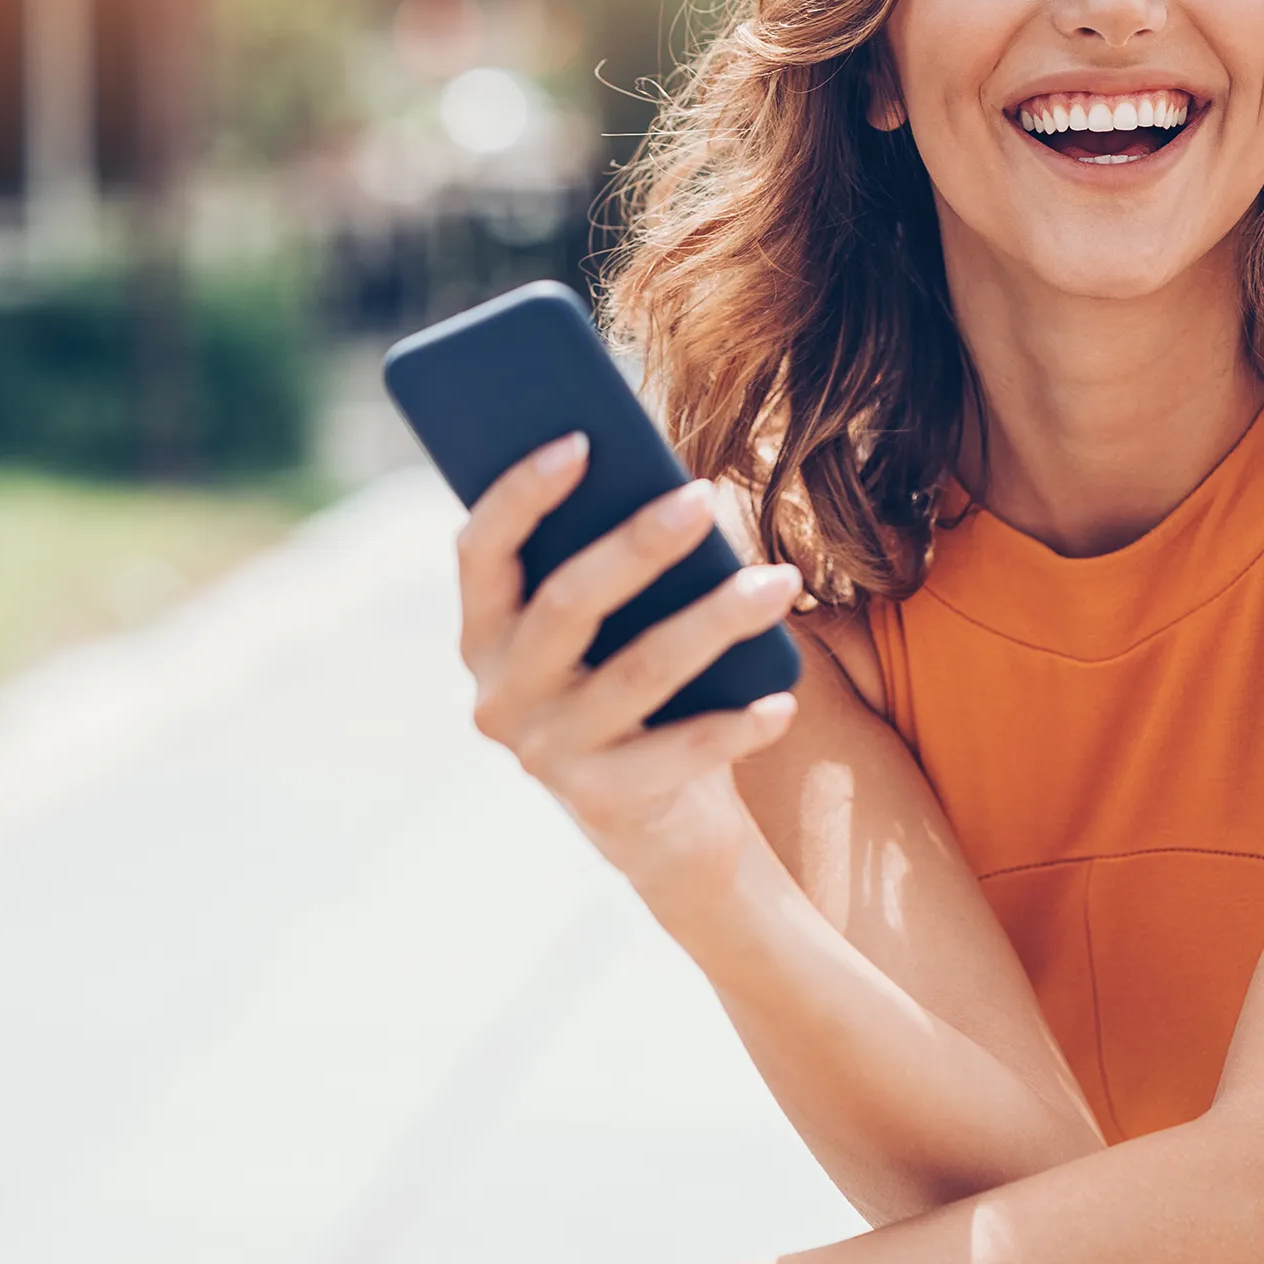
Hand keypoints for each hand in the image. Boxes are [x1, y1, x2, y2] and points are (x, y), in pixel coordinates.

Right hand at [456, 431, 802, 891]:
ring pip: (638, 671)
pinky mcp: (602, 802)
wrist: (660, 822)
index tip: (581, 440)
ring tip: (780, 581)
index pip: (480, 551)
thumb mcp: (613, 628)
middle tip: (706, 497)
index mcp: (486, 633)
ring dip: (715, 620)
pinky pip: (681, 752)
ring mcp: (546, 753)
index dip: (520, 494)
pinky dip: (737, 723)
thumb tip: (677, 489)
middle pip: (567, 604)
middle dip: (638, 545)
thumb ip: (615, 565)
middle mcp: (500, 694)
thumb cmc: (638, 687)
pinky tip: (782, 698)